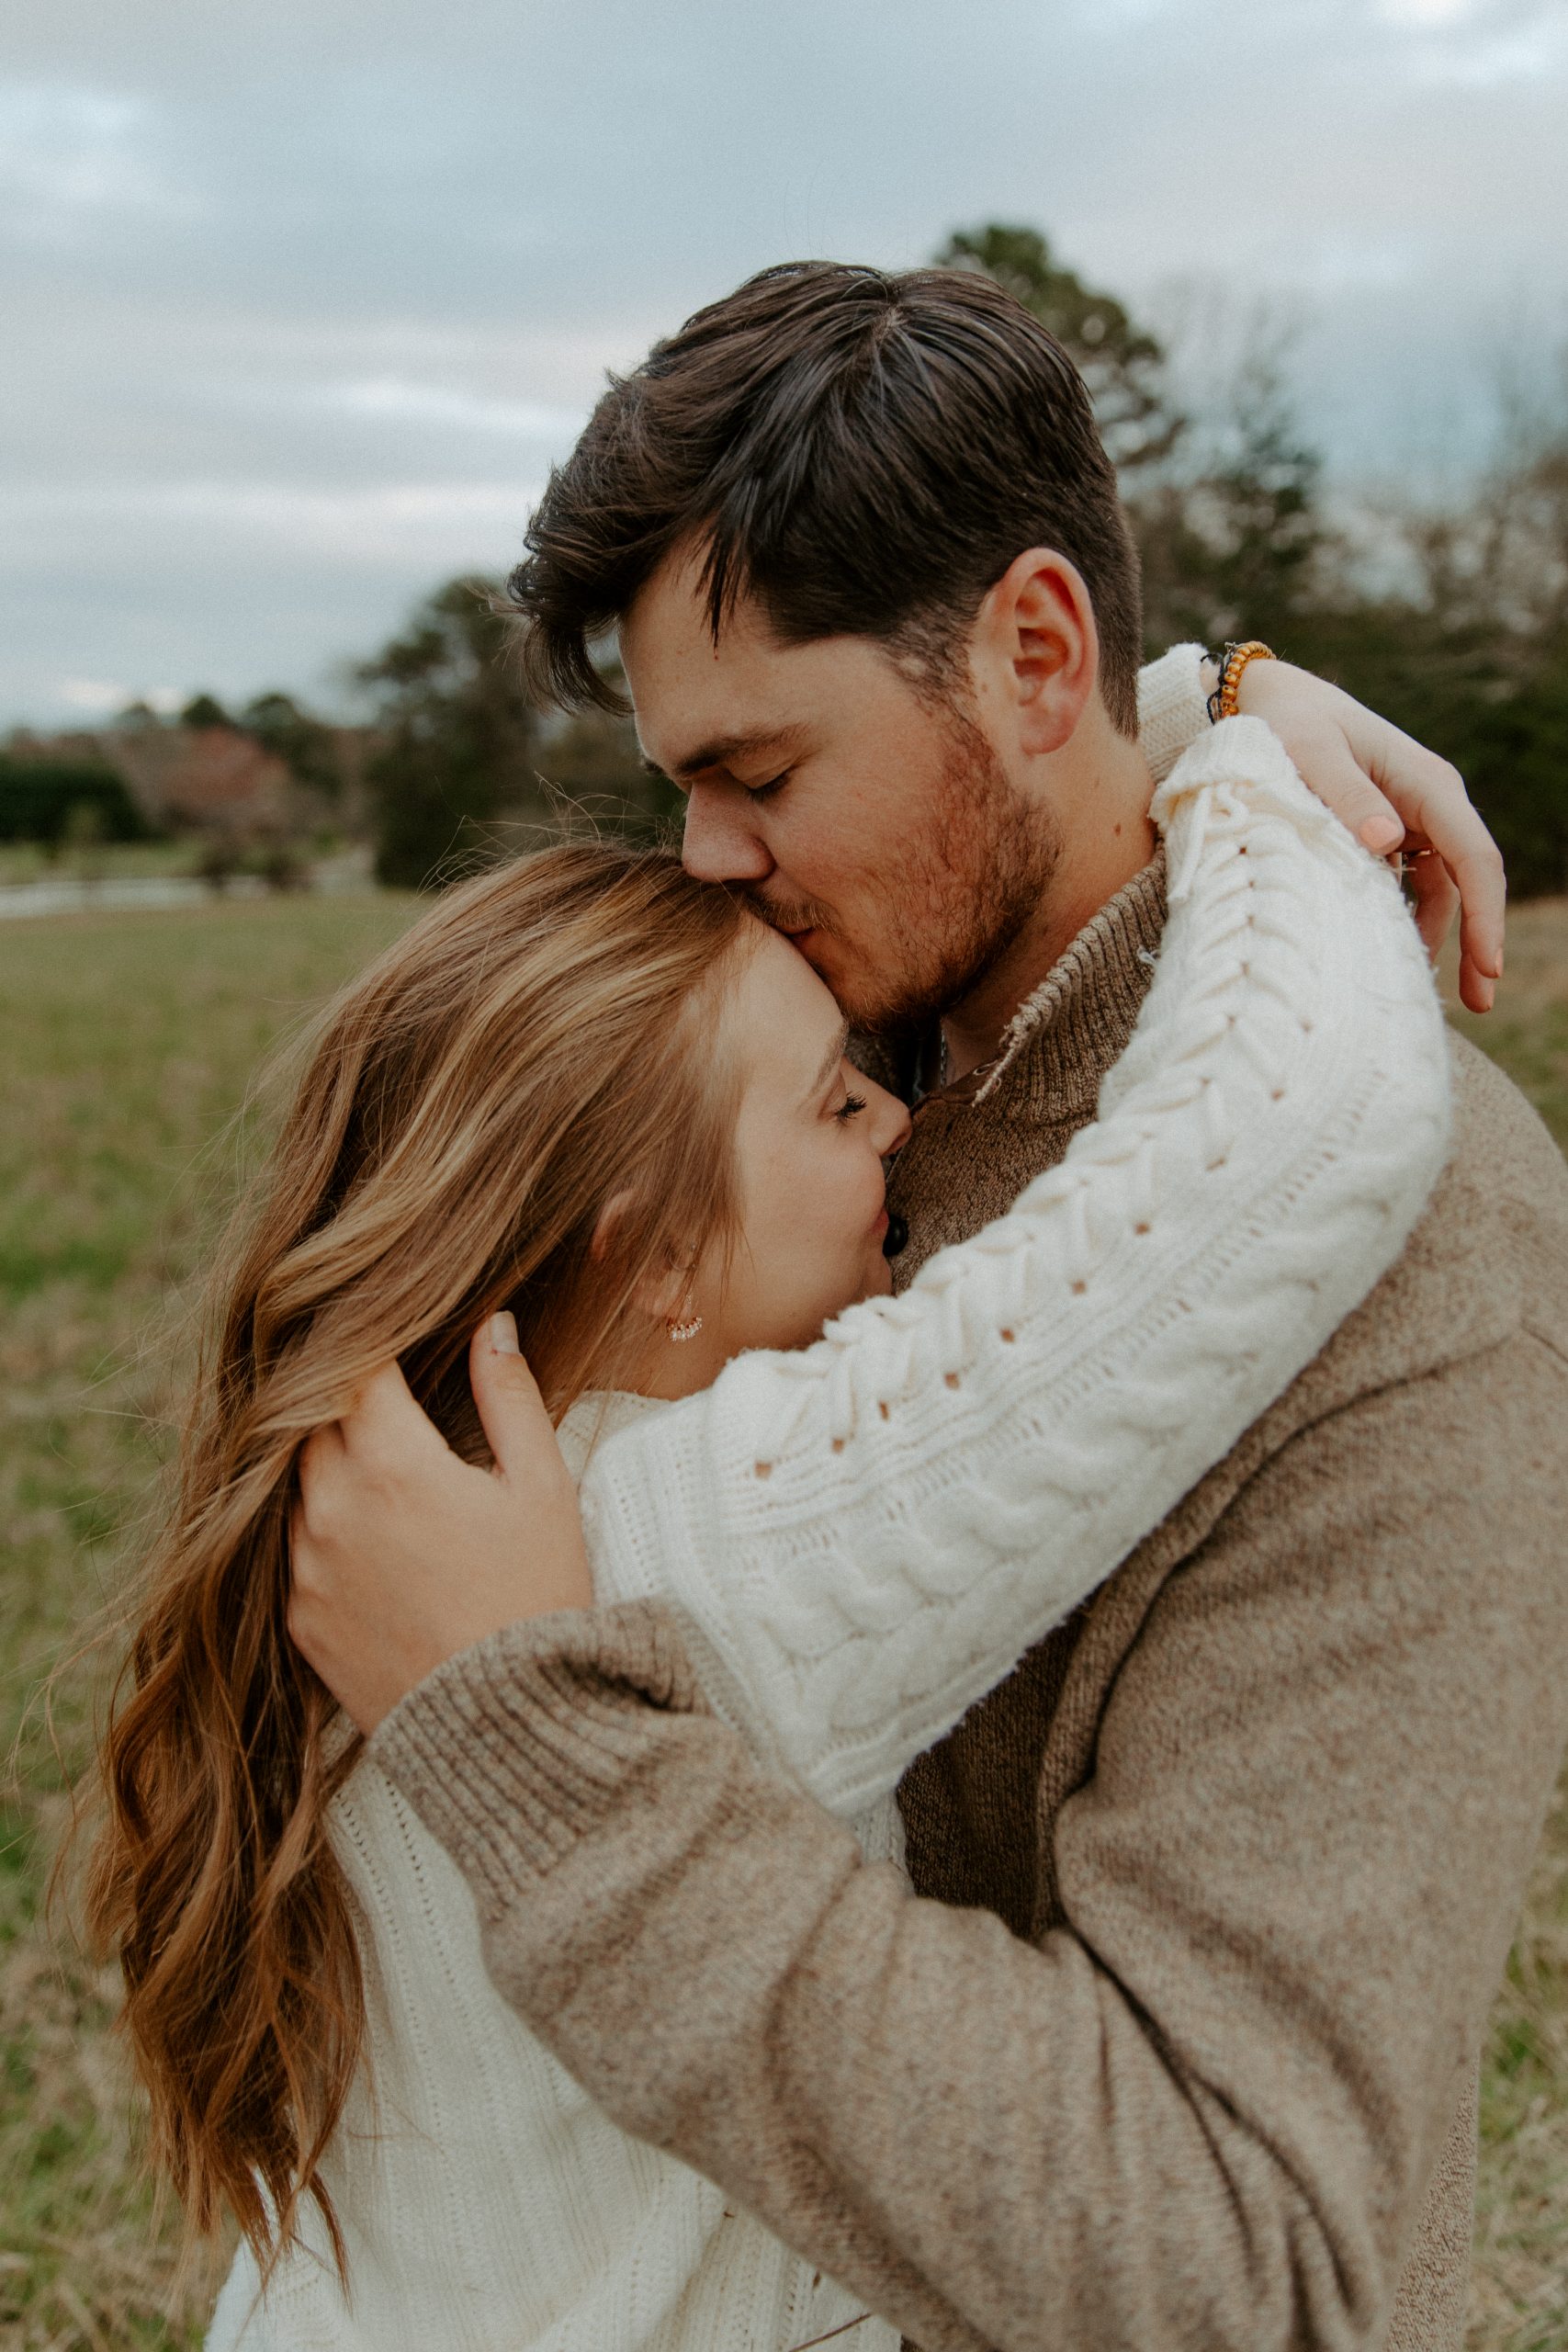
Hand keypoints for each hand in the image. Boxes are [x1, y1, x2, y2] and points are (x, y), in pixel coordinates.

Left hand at [287, 1314, 591, 1733]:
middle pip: (314, 1420)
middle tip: (389, 1405)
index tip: (392, 1344)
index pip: (356, 1371)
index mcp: (393, 1462)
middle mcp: (333, 1506)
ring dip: (330, 1467)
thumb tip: (491, 1325)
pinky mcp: (300, 1618)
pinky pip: (293, 1549)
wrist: (511, 1725)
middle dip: (349, 1405)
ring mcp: (307, 1566)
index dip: (373, 1350)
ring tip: (383, 1475)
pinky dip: (323, 1530)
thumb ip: (509, 1396)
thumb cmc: (539, 1596)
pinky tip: (373, 1542)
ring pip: (296, 1483)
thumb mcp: (542, 1487)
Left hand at [1234, 658, 1504, 1013]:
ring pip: (1441, 890)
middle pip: (1468, 880)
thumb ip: (1344, 793)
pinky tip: (1397, 960)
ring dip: (1443, 939)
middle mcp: (1429, 803)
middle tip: (1481, 1003)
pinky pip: (1409, 886)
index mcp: (1426, 783)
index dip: (1485, 912)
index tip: (1487, 963)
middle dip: (1478, 939)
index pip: (1472, 855)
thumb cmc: (1289, 722)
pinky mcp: (1386, 835)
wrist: (1268, 701)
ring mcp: (1411, 820)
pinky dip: (1407, 922)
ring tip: (1435, 996)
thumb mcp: (1309, 753)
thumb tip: (1388, 841)